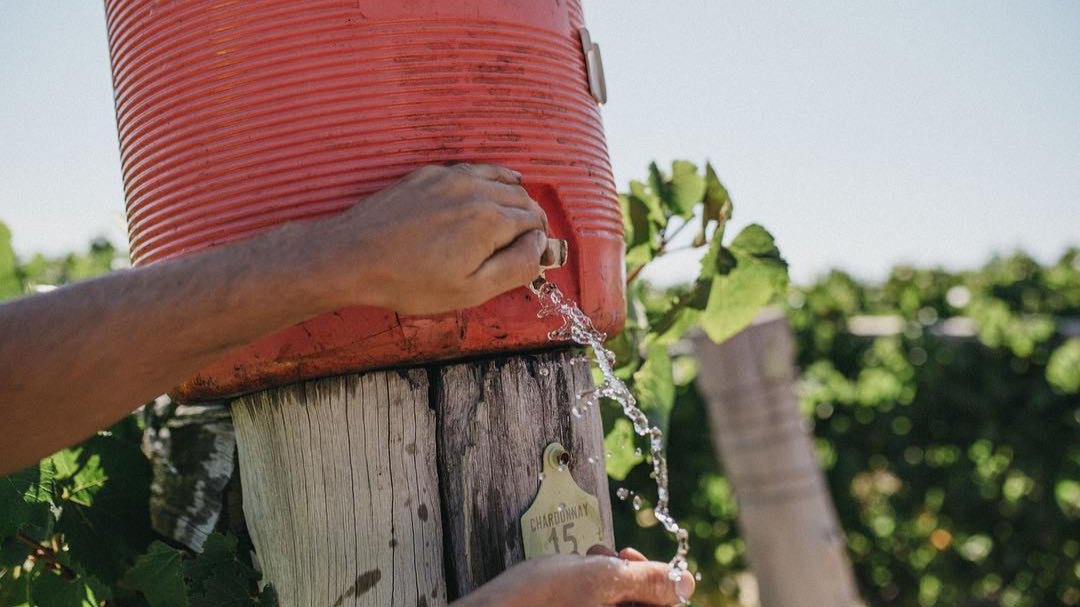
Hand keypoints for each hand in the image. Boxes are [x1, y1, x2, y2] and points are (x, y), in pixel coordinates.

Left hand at [307, 162, 549, 314]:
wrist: (352, 257)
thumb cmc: (409, 281)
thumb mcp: (470, 290)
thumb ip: (515, 267)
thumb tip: (540, 246)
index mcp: (491, 220)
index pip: (535, 225)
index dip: (540, 243)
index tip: (536, 258)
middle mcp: (475, 190)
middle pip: (522, 199)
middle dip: (533, 219)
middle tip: (531, 242)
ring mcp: (450, 178)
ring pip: (500, 179)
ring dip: (516, 195)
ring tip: (523, 212)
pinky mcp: (428, 174)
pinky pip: (473, 169)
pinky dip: (492, 177)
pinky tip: (493, 185)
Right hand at [451, 545, 695, 606]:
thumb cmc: (540, 600)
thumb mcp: (601, 580)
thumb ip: (648, 581)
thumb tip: (688, 583)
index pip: (664, 603)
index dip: (655, 575)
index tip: (629, 556)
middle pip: (638, 602)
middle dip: (626, 571)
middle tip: (603, 555)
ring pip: (614, 602)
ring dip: (606, 575)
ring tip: (583, 562)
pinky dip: (588, 589)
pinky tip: (570, 575)